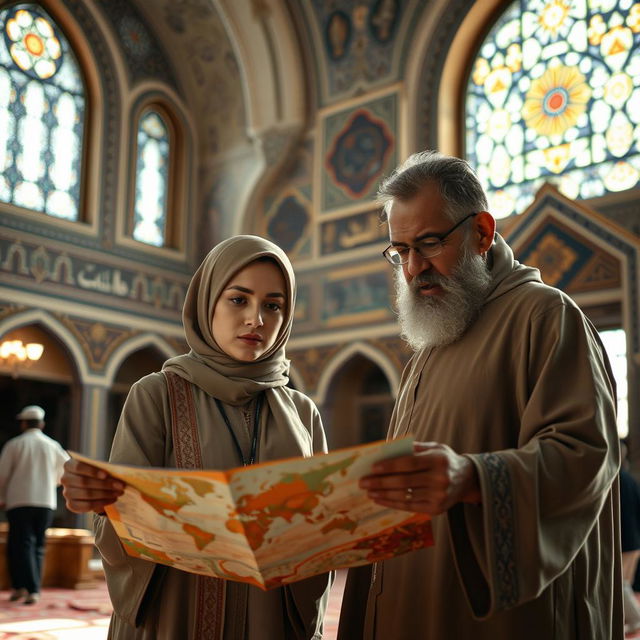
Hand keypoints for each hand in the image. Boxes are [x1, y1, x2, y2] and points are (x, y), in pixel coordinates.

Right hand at [61, 458, 124, 513]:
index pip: (78, 467)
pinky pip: (86, 506)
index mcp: (69, 465)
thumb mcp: (97, 466)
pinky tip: (111, 500)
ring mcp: (66, 493)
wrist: (90, 482)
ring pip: (86, 494)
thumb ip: (103, 469)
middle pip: (84, 482)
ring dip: (105, 494)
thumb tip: (118, 474)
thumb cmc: (95, 471)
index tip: (106, 474)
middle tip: (121, 486)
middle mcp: (65, 479)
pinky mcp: (71, 504)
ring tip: (119, 493)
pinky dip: (101, 503)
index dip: (92, 471)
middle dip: (105, 484)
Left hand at [359, 442, 480, 514]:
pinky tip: (380, 499)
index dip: (390, 466)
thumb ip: (412, 448)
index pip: (409, 463)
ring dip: (383, 494)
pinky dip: (392, 503)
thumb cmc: (443, 459)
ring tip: (369, 491)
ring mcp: (439, 496)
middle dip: (380, 482)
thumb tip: (385, 451)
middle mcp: (440, 479)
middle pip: (404, 482)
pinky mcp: (436, 509)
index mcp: (438, 460)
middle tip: (363, 482)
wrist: (467, 479)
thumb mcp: (433, 447)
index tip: (372, 468)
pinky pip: (409, 507)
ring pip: (405, 496)